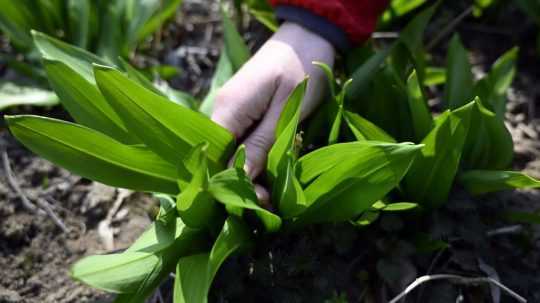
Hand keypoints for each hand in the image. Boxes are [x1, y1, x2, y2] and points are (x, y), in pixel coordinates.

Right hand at [211, 22, 334, 202]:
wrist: (306, 39)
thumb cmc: (301, 69)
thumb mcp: (286, 111)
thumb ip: (261, 144)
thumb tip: (241, 180)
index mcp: (228, 110)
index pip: (213, 157)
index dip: (229, 183)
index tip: (256, 201)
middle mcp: (222, 113)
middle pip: (220, 158)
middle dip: (242, 183)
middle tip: (269, 202)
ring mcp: (231, 114)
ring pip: (231, 154)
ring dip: (250, 174)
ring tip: (273, 195)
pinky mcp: (243, 116)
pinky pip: (242, 144)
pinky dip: (256, 160)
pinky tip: (271, 174)